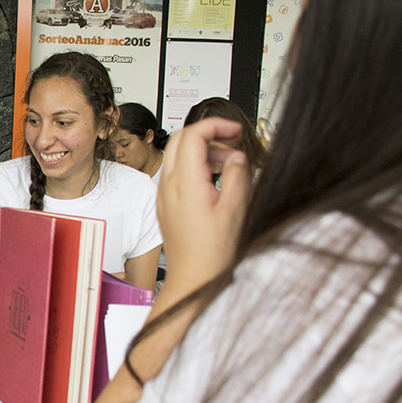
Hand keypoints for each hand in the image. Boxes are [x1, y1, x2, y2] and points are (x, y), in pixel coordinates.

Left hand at [159, 117, 250, 290]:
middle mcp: (168, 186)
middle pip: (181, 139)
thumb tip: (236, 155)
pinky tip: (215, 179)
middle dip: (208, 132)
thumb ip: (237, 174)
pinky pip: (177, 174)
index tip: (235, 129)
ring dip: (203, 150)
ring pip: (178, 156)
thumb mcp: (235, 208)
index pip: (193, 134)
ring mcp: (164, 195)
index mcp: (184, 183)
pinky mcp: (167, 205)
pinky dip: (195, 166)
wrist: (194, 278)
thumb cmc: (212, 252)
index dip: (216, 124)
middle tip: (232, 139)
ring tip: (229, 162)